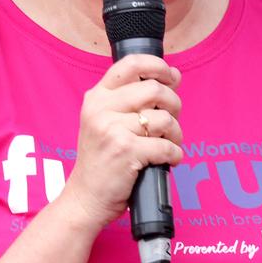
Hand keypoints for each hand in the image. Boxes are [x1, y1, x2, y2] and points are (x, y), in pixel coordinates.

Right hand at [60, 54, 183, 224]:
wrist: (85, 198)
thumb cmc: (102, 159)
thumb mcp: (105, 121)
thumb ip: (133, 99)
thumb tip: (173, 76)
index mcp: (97, 97)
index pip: (131, 64)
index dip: (158, 66)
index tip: (171, 77)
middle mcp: (101, 109)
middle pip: (155, 90)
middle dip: (174, 105)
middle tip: (171, 121)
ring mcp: (111, 129)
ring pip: (164, 119)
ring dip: (176, 134)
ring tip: (170, 144)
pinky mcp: (125, 151)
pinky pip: (166, 146)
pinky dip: (174, 154)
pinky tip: (169, 160)